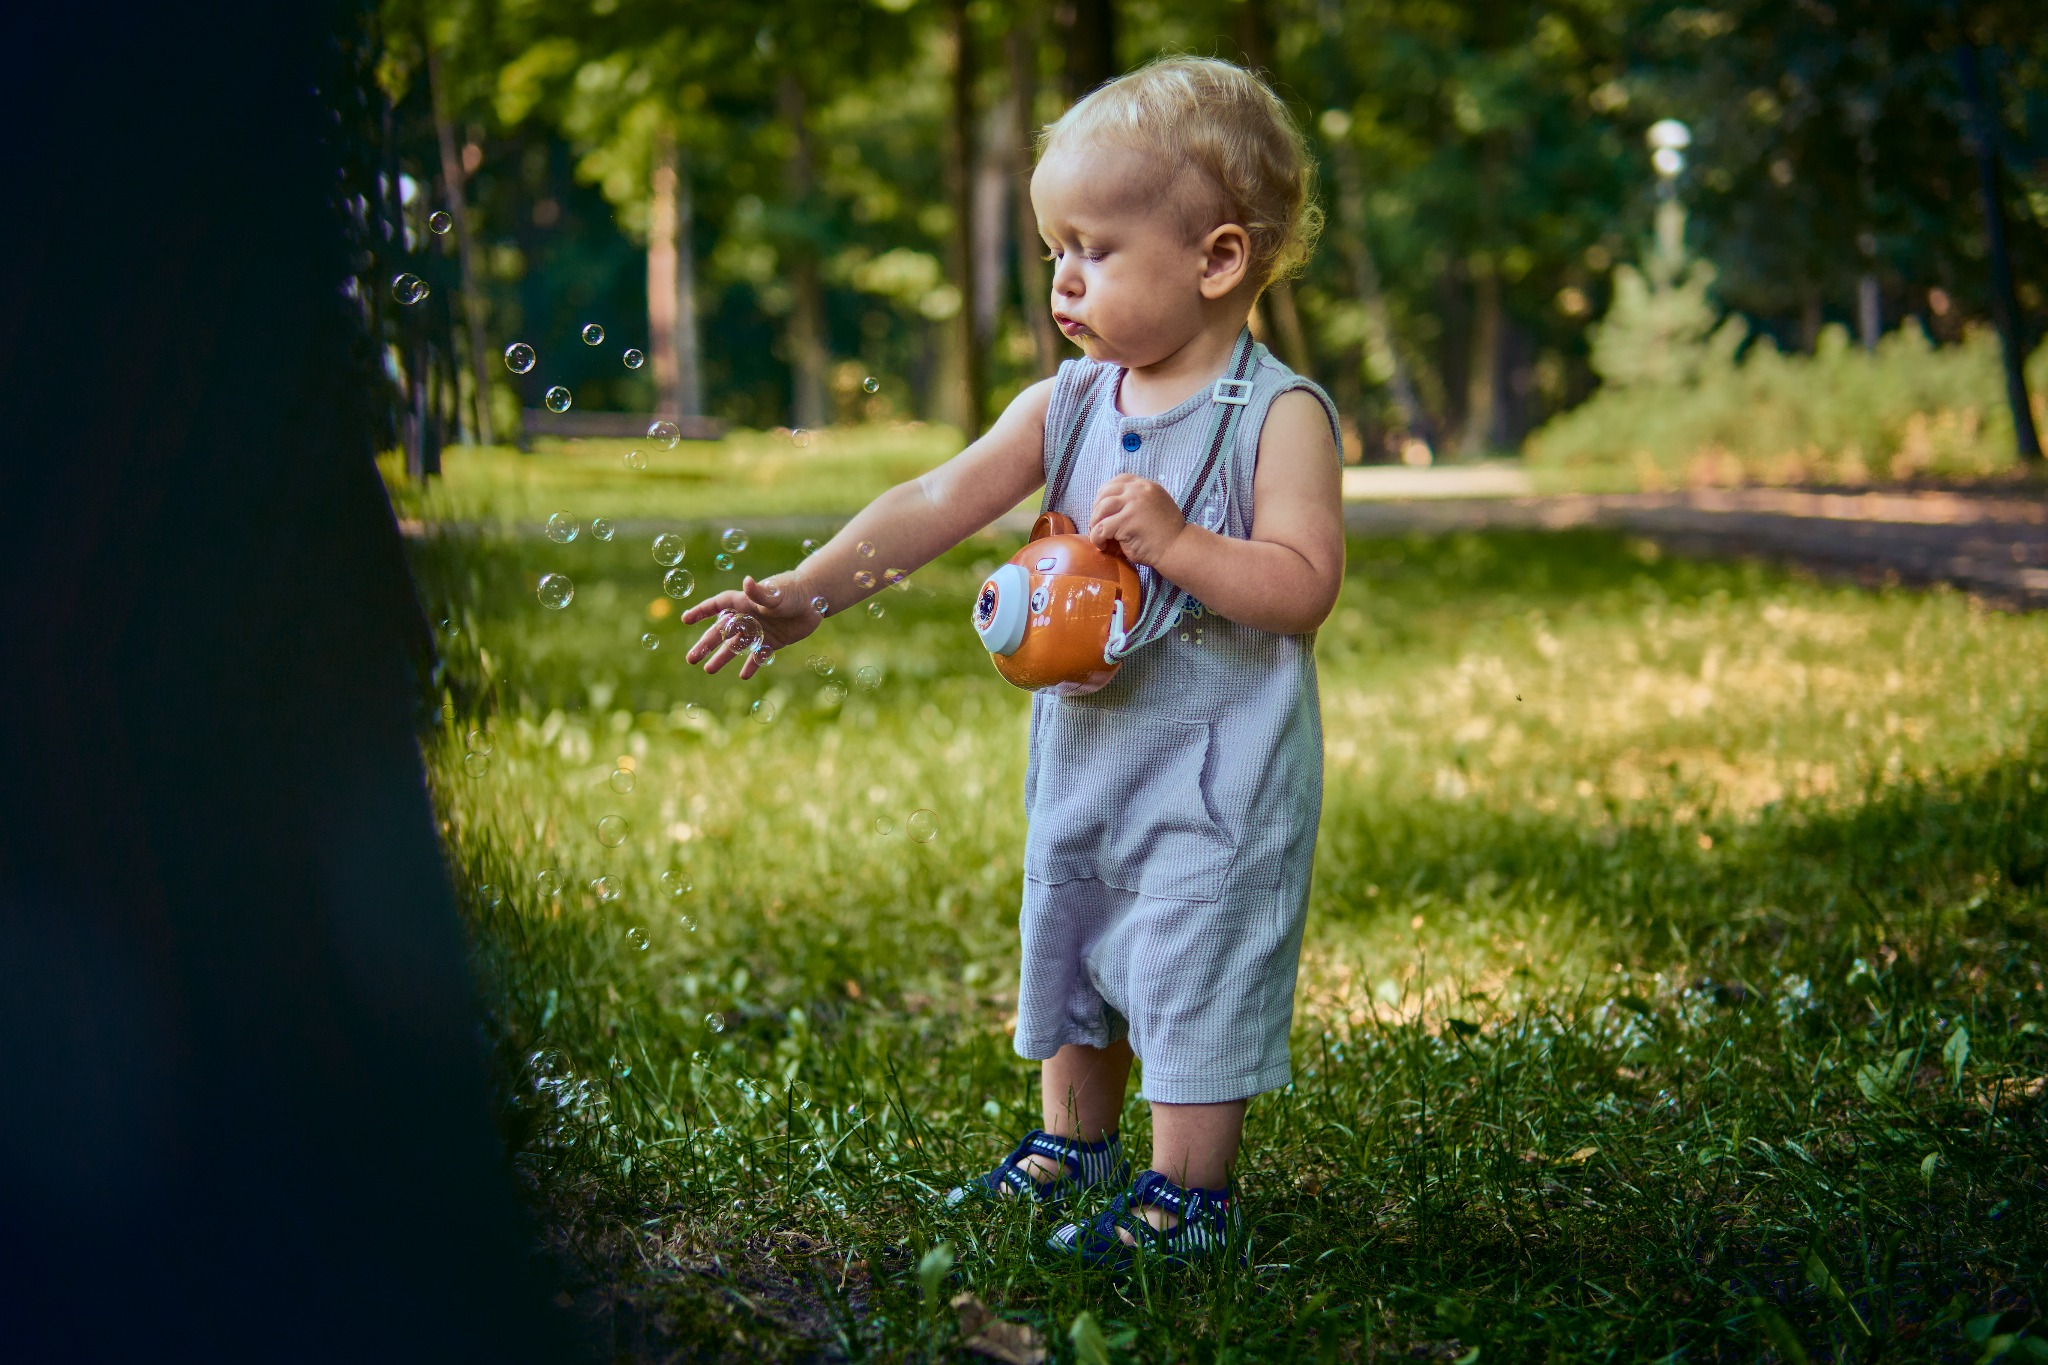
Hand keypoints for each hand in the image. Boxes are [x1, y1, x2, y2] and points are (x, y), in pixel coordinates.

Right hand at [679, 573, 818, 677]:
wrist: (814, 600)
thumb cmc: (793, 591)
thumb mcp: (776, 593)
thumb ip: (760, 593)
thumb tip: (746, 582)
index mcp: (744, 601)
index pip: (717, 605)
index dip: (701, 611)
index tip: (685, 619)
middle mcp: (747, 617)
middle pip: (721, 632)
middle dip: (705, 645)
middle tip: (691, 659)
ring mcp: (758, 631)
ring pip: (736, 647)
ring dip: (722, 658)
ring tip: (709, 670)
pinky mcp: (772, 642)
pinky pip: (758, 656)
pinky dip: (751, 665)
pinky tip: (743, 676)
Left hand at [1089, 474, 1187, 568]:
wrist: (1178, 549)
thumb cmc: (1166, 534)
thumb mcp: (1154, 507)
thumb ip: (1138, 501)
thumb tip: (1110, 507)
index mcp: (1147, 485)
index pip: (1119, 480)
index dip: (1106, 493)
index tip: (1103, 509)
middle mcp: (1140, 490)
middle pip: (1105, 492)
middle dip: (1096, 509)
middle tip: (1097, 525)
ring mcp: (1133, 504)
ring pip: (1101, 508)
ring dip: (1095, 523)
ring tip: (1098, 536)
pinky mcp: (1127, 521)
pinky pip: (1102, 527)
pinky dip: (1097, 538)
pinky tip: (1102, 545)